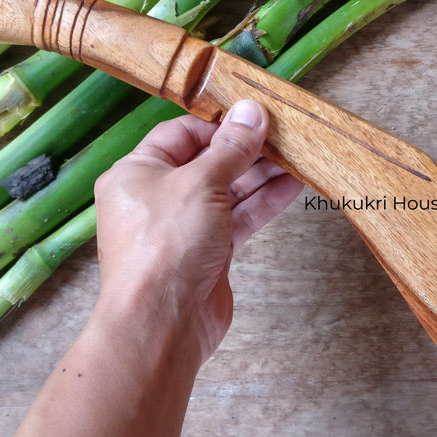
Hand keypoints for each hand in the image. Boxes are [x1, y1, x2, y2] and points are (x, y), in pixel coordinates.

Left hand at [93, 100, 302, 363]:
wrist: (163, 324)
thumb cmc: (164, 249)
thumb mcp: (201, 184)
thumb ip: (231, 148)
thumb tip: (251, 112)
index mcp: (138, 173)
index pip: (181, 134)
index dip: (219, 124)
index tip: (254, 117)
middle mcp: (157, 198)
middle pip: (208, 162)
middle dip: (247, 150)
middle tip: (284, 136)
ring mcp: (184, 228)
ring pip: (228, 192)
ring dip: (262, 176)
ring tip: (298, 158)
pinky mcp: (208, 253)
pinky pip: (238, 219)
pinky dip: (263, 203)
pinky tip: (292, 187)